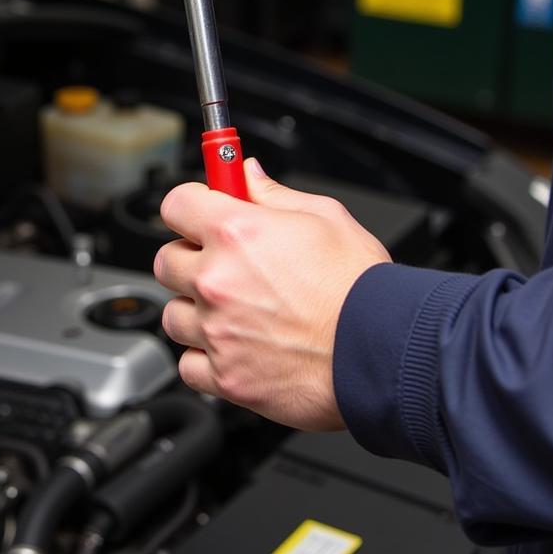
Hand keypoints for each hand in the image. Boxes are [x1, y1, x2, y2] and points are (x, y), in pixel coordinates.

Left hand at [154, 159, 390, 430]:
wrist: (385, 352)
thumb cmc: (362, 288)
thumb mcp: (325, 217)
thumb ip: (273, 194)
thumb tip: (246, 175)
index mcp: (235, 232)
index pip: (175, 204)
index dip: (190, 208)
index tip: (200, 215)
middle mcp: (217, 280)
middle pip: (166, 261)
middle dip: (191, 260)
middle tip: (223, 266)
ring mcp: (217, 331)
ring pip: (173, 315)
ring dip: (196, 312)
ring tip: (234, 312)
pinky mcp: (226, 378)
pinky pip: (188, 364)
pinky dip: (205, 359)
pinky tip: (234, 348)